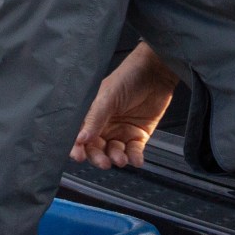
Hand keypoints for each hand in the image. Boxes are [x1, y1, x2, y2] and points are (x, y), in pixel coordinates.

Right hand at [70, 43, 177, 169]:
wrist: (157, 72)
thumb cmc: (128, 77)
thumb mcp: (107, 98)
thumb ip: (95, 119)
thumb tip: (80, 139)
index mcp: (92, 115)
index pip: (80, 135)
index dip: (78, 147)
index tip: (79, 156)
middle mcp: (105, 125)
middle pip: (96, 148)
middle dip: (98, 157)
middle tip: (104, 162)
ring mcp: (121, 131)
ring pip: (114, 153)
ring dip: (116, 158)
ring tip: (121, 159)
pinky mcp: (139, 135)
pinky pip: (134, 151)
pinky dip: (134, 158)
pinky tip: (135, 160)